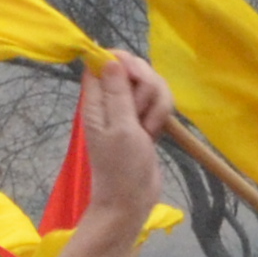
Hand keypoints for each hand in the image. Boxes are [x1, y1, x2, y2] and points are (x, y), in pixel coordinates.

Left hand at [50, 51, 173, 256]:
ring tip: (148, 130)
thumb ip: (116, 92)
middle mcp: (111, 101)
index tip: (134, 78)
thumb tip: (109, 58)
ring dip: (157, 104)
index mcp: (96, 101)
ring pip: (152, 84)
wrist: (132, 198)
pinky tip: (155, 133)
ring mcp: (129, 110)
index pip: (104, 61)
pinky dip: (161, 114)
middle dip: (148, 86)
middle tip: (141, 114)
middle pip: (135, 69)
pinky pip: (159, 101)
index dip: (124, 62)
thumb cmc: (121, 167)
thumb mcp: (120, 127)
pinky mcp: (145, 118)